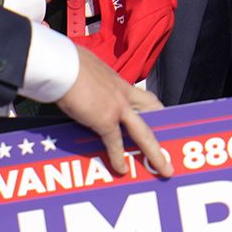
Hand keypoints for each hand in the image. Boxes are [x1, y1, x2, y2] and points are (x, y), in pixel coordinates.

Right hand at [53, 49, 169, 177]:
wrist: (61, 65)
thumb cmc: (66, 62)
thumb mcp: (87, 68)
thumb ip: (91, 80)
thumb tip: (81, 84)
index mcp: (118, 82)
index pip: (144, 97)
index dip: (153, 109)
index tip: (159, 119)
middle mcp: (123, 94)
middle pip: (153, 113)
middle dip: (162, 130)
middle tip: (170, 146)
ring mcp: (117, 108)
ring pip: (144, 134)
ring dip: (155, 154)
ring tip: (164, 169)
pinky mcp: (105, 120)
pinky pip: (115, 144)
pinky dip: (118, 158)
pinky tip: (121, 170)